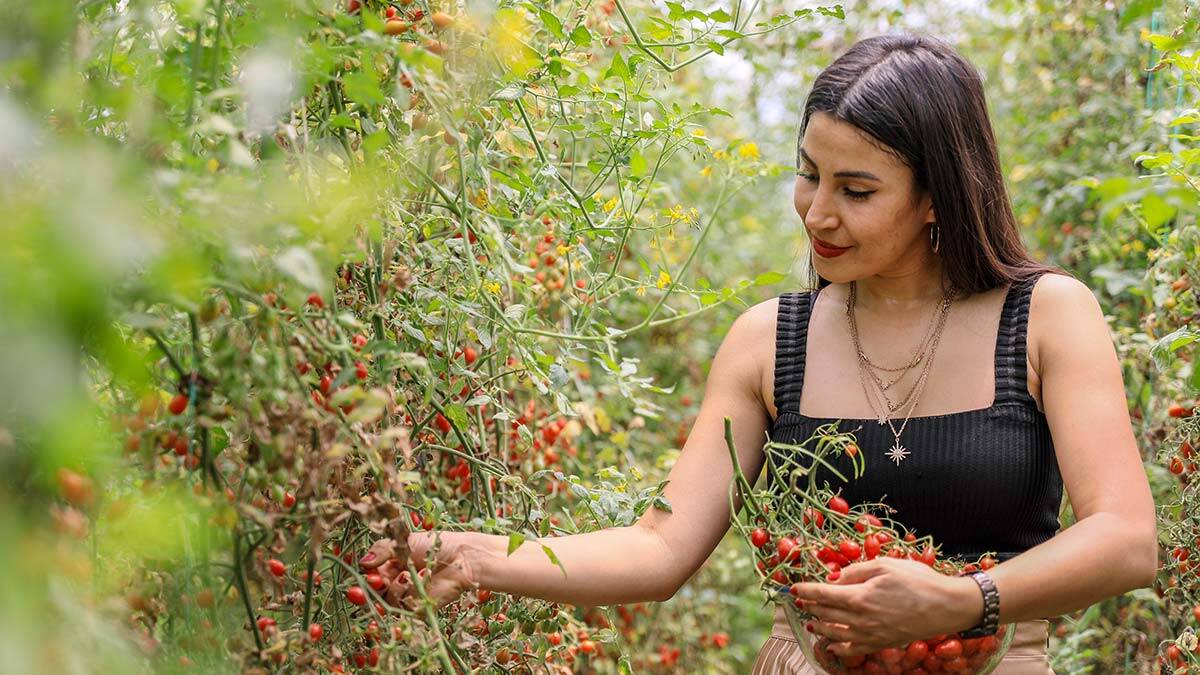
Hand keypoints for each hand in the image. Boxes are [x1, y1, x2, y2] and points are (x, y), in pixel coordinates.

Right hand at [359, 532, 482, 609]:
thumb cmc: (436, 545)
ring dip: (395, 587)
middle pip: (372, 592)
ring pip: (387, 599)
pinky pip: (404, 607)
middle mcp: (395, 581)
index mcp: (390, 564)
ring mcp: (406, 596)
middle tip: (378, 581)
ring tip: (408, 575)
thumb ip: (382, 551)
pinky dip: (409, 593)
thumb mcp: (405, 541)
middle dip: (371, 588)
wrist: (463, 558)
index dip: (365, 575)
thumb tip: (362, 563)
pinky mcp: (417, 608)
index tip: (366, 571)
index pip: (369, 574)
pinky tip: (420, 580)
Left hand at [789, 557, 978, 657]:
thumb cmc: (917, 580)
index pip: (822, 595)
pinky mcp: (882, 643)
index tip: (793, 588)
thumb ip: (855, 571)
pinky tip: (831, 644)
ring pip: (835, 633)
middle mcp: (861, 619)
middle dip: (811, 607)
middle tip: (802, 601)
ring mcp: (871, 634)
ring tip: (811, 621)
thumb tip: (833, 578)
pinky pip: (853, 650)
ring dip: (820, 626)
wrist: (946, 606)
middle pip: (826, 614)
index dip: (805, 591)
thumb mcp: (885, 565)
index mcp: (860, 596)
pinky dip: (838, 648)